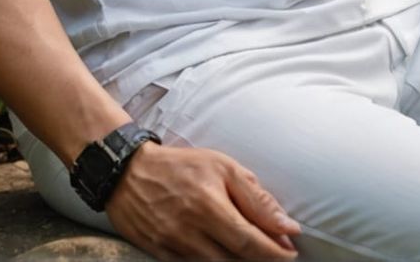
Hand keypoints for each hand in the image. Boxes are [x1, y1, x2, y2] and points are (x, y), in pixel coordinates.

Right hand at [107, 141, 301, 260]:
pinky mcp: (160, 254)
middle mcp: (190, 229)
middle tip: (277, 254)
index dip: (274, 252)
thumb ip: (256, 197)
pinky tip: (223, 255)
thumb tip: (287, 226)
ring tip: (251, 253)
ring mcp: (173, 245)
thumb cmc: (182, 165)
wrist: (128, 172)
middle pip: (236, 259)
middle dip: (262, 260)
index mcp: (209, 204)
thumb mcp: (223, 167)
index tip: (291, 252)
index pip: (250, 240)